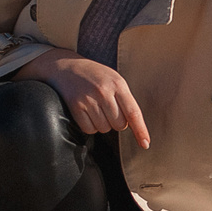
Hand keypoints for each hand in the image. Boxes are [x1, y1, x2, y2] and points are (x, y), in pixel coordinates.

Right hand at [13, 49, 149, 147]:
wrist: (66, 66)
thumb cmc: (95, 76)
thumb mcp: (114, 80)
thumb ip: (126, 99)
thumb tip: (135, 126)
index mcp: (118, 84)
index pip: (133, 112)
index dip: (140, 130)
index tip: (145, 144)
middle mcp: (104, 91)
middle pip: (119, 125)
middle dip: (117, 122)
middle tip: (109, 110)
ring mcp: (89, 99)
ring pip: (104, 129)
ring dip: (103, 124)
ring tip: (97, 109)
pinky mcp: (75, 106)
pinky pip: (89, 129)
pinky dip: (90, 126)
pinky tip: (87, 113)